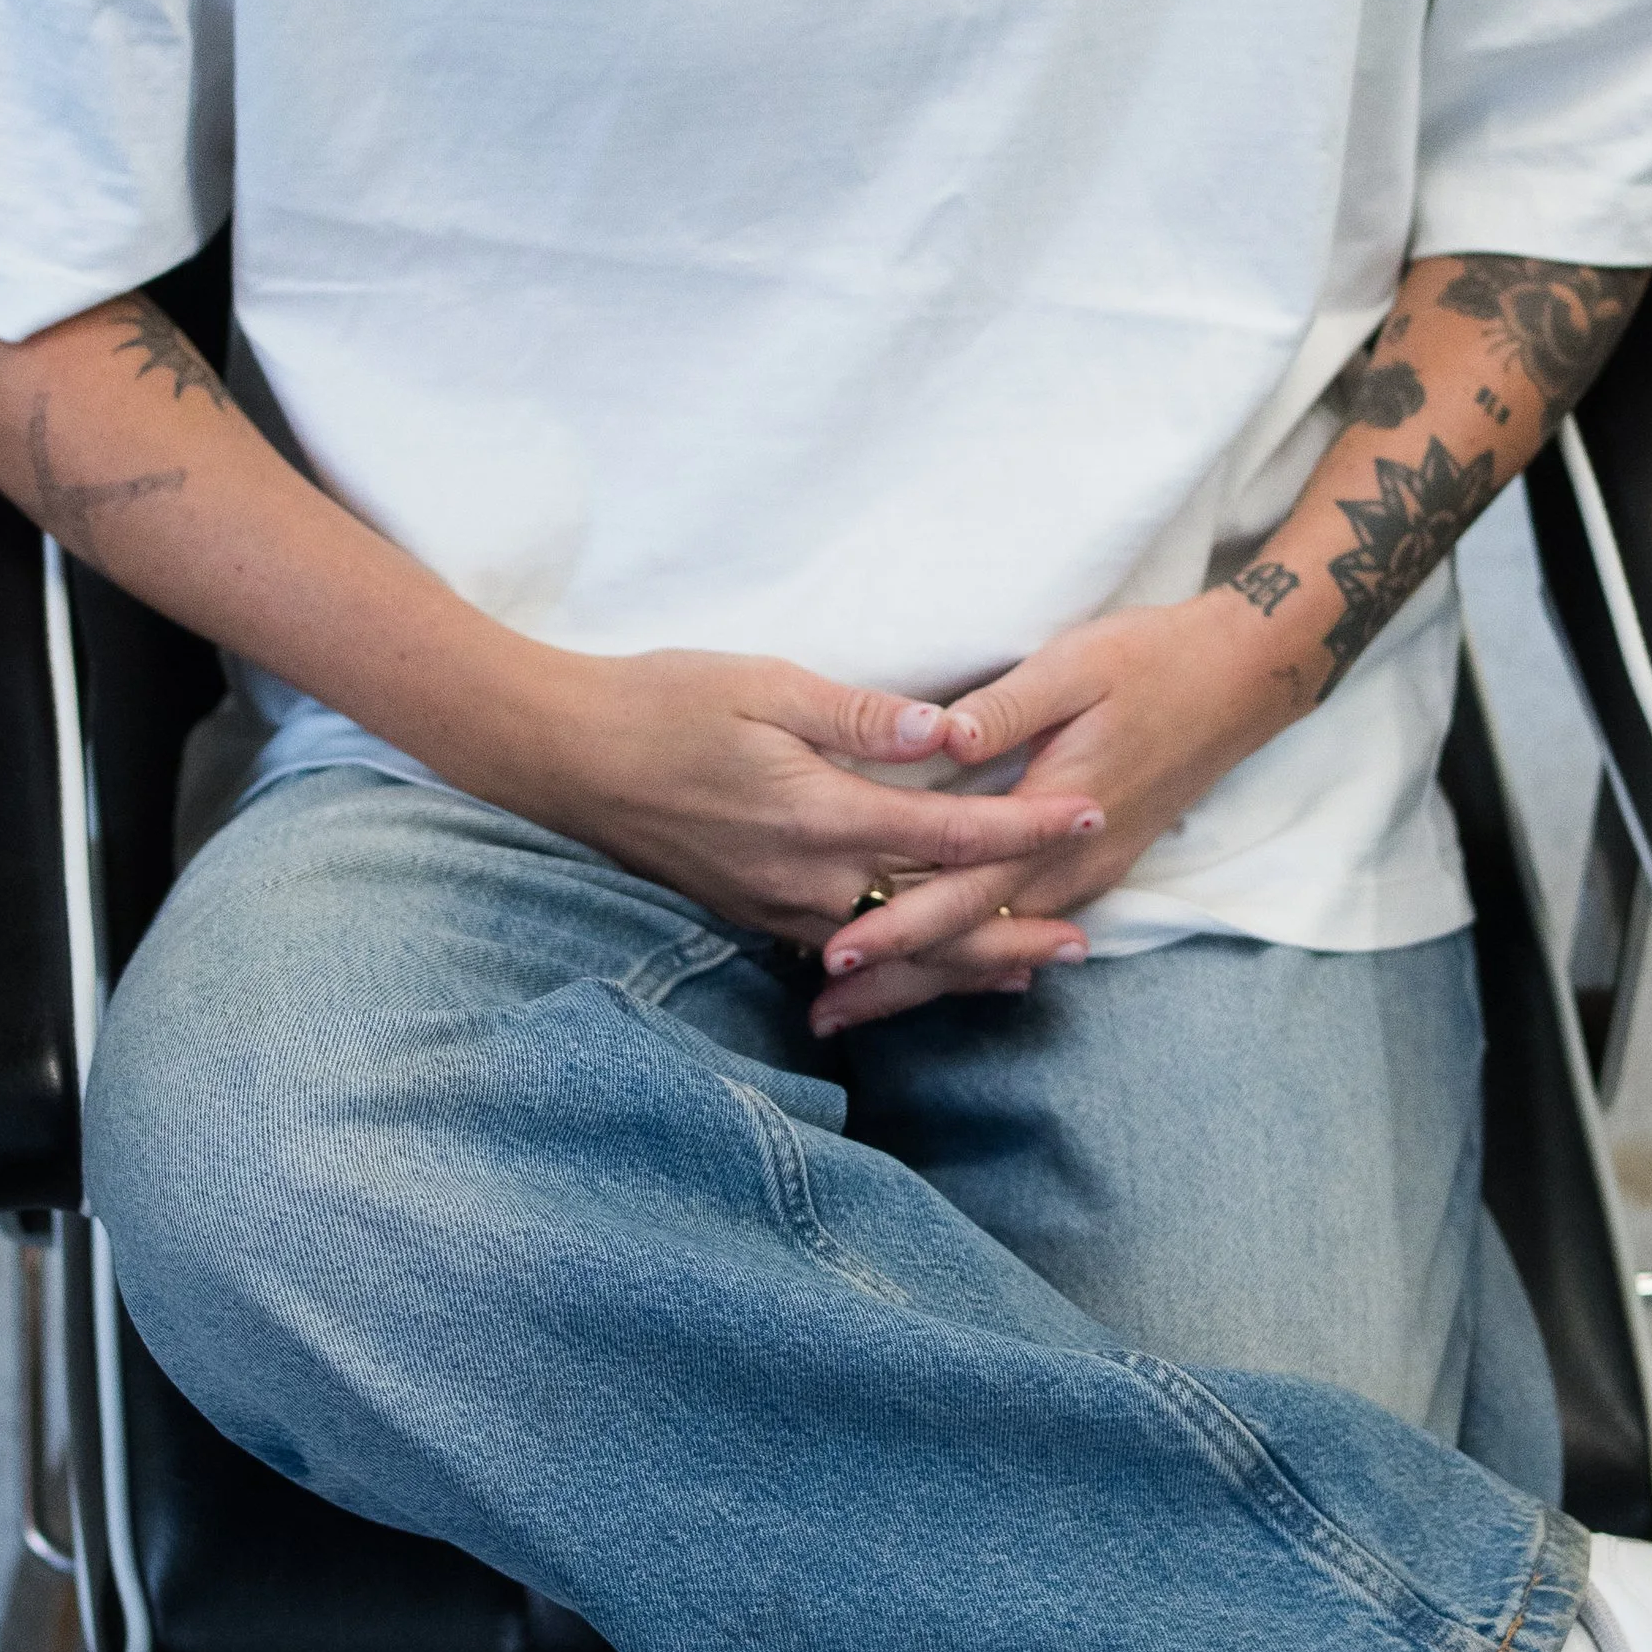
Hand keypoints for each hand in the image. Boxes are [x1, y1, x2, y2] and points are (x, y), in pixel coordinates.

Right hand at [498, 643, 1108, 971]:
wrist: (564, 756)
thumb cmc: (662, 702)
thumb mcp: (762, 683)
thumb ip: (857, 714)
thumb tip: (945, 731)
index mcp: (816, 812)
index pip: (946, 832)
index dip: (1023, 827)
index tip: (1087, 815)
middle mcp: (803, 878)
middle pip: (932, 918)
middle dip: (1013, 927)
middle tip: (1086, 939)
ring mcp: (776, 906)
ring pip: (892, 950)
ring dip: (965, 961)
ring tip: (1031, 968)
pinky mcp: (753, 914)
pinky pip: (847, 952)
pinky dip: (903, 964)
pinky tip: (931, 964)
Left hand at [808, 592, 1304, 1036]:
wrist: (1243, 679)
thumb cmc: (1152, 659)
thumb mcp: (1077, 663)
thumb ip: (1009, 705)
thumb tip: (946, 740)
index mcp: (1058, 816)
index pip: (965, 890)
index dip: (898, 926)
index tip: (834, 957)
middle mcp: (1073, 863)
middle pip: (972, 941)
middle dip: (897, 981)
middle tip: (821, 1018)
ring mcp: (1088, 871)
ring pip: (997, 945)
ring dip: (928, 979)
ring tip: (858, 1010)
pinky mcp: (1094, 865)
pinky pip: (1023, 928)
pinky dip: (973, 958)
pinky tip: (938, 975)